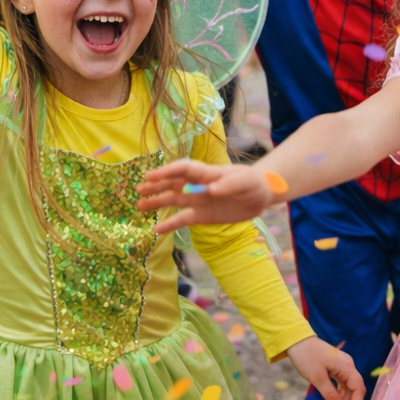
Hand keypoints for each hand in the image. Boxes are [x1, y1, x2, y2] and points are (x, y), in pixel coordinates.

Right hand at [136, 159, 275, 232]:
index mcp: (208, 173)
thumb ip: (229, 184)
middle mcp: (199, 186)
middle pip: (173, 183)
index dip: (167, 171)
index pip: (184, 169)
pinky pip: (183, 219)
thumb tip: (210, 190)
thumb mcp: (245, 182)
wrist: (261, 196)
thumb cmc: (252, 183)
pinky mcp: (202, 215)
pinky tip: (156, 230)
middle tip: (139, 189)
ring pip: (174, 200)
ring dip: (157, 202)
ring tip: (139, 205)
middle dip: (156, 185)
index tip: (150, 176)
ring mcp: (199, 200)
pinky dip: (170, 225)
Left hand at [285, 337, 365, 399]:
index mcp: (346, 366)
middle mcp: (347, 366)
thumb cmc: (307, 357)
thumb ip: (330, 394)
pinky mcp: (336, 367)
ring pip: (348, 387)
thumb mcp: (317, 378)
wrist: (297, 341)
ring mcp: (342, 366)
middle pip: (355, 388)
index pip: (358, 387)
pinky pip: (341, 383)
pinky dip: (338, 394)